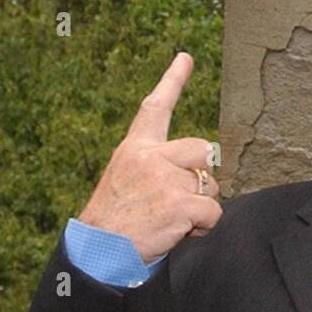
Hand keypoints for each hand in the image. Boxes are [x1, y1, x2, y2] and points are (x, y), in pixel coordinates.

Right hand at [76, 53, 221, 262]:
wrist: (98, 253)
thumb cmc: (114, 222)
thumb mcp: (125, 181)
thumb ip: (156, 167)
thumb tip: (198, 165)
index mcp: (135, 149)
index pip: (155, 107)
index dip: (173, 80)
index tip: (186, 57)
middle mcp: (151, 157)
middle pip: (204, 150)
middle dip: (200, 176)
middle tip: (176, 200)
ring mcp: (165, 178)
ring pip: (211, 185)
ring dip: (199, 205)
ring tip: (169, 219)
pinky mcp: (178, 202)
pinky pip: (213, 210)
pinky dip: (204, 225)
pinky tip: (179, 231)